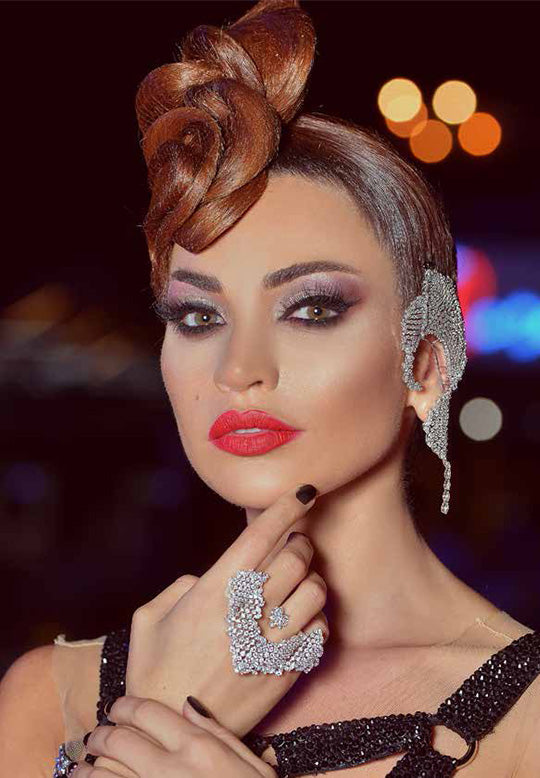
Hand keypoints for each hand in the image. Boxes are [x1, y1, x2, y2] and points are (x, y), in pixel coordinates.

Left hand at [72, 694, 276, 777]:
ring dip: (85, 769)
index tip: (116, 708)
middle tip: (95, 736)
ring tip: (81, 767)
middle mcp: (169, 770)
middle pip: (119, 740)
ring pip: (102, 775)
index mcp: (198, 748)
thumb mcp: (252, 766)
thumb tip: (189, 705)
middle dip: (101, 734)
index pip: (148, 712)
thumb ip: (218, 733)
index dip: (125, 706)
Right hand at [126, 483, 328, 737]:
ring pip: (315, 592)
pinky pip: (319, 632)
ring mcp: (269, 644)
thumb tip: (210, 576)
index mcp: (212, 593)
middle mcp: (245, 614)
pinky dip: (316, 617)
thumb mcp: (150, 618)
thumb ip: (182, 586)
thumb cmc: (155, 670)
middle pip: (296, 558)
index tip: (305, 491)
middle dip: (301, 542)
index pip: (259, 536)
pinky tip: (301, 618)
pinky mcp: (286, 672)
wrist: (170, 727)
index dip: (286, 507)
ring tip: (300, 580)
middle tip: (295, 543)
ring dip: (312, 577)